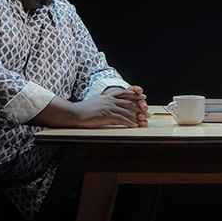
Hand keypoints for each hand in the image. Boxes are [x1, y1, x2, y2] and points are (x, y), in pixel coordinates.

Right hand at [31, 85, 149, 127]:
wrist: (73, 114)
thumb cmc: (83, 111)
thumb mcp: (97, 104)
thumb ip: (105, 104)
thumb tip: (112, 109)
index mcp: (108, 97)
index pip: (124, 94)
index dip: (135, 95)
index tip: (143, 97)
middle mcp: (109, 100)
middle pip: (129, 103)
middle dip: (140, 108)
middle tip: (148, 112)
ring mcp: (108, 107)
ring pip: (127, 112)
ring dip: (137, 117)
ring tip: (144, 122)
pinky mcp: (106, 115)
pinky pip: (121, 119)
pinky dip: (129, 123)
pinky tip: (134, 126)